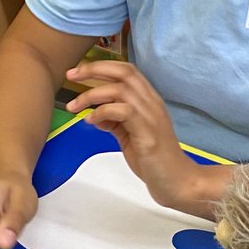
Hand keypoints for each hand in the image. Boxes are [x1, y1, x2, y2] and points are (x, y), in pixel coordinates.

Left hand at [64, 60, 196, 208]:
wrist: (177, 181)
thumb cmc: (154, 160)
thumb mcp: (129, 136)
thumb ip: (115, 121)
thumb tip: (95, 115)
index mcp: (149, 101)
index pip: (127, 71)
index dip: (101, 67)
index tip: (78, 72)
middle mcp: (152, 103)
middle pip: (123, 73)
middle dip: (94, 70)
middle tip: (71, 76)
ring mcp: (151, 116)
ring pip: (120, 89)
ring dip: (92, 95)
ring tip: (75, 107)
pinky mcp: (148, 132)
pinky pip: (123, 110)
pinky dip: (103, 112)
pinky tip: (92, 122)